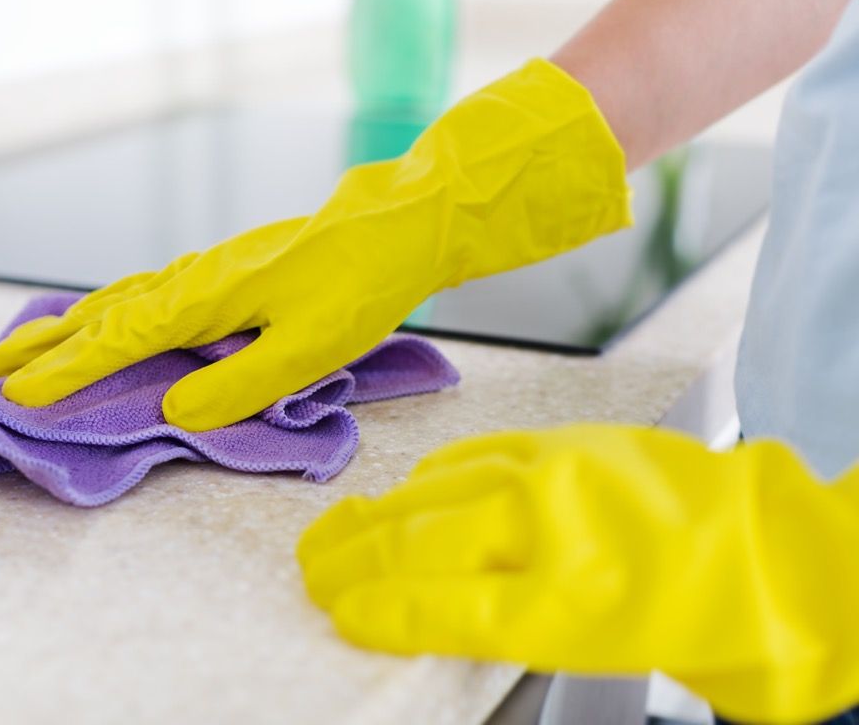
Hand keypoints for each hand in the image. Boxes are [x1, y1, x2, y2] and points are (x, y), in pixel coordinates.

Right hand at [0, 60, 629, 430]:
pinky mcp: (223, 272)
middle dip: (45, 345)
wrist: (392, 227)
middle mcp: (194, 280)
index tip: (16, 396)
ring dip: (68, 326)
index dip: (66, 371)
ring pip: (119, 299)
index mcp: (206, 298)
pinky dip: (107, 310)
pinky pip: (145, 293)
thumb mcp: (309, 347)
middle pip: (102, 314)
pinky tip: (108, 318)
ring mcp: (206, 271)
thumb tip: (173, 411)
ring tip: (26, 345)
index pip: (119, 340)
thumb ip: (240, 383)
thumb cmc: (357, 286)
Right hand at [297, 424, 858, 723]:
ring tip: (334, 531)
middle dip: (352, 558)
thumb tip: (397, 610)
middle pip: (422, 539)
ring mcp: (553, 470)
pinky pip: (477, 452)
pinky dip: (431, 476)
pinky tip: (411, 489)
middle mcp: (546, 519)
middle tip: (307, 572)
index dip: (372, 608)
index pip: (436, 601)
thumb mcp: (586, 642)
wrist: (775, 551)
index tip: (330, 611)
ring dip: (375, 514)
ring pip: (437, 491)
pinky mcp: (567, 439)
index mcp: (559, 589)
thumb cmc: (692, 614)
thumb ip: (481, 623)